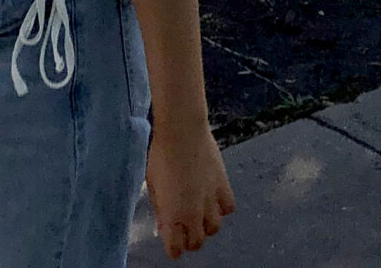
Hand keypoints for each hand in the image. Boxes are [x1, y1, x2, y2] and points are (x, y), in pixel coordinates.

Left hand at [147, 120, 233, 257]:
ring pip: (214, 228)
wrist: (182, 131)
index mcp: (172, 215)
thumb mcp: (153, 185)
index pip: (176, 250)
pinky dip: (221, 207)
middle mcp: (193, 214)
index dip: (173, 248)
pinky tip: (212, 197)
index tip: (171, 242)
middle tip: (184, 227)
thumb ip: (160, 210)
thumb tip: (164, 228)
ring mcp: (210, 201)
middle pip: (196, 243)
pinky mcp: (223, 186)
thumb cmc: (161, 155)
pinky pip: (228, 208)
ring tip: (199, 212)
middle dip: (189, 239)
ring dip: (205, 224)